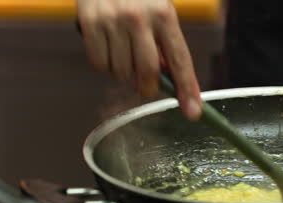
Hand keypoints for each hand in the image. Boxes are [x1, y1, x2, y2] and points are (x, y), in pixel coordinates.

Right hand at [77, 0, 201, 119]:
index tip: (192, 112)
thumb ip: (165, 42)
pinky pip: (99, 64)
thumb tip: (169, 77)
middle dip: (147, 86)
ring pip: (121, 72)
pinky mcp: (89, 22)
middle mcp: (140, 18)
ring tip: (122, 48)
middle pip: (147, 73)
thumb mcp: (159, 9)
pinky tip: (107, 44)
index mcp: (164, 15)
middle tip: (144, 83)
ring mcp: (113, 20)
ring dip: (124, 70)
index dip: (187, 89)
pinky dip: (104, 63)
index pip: (180, 61)